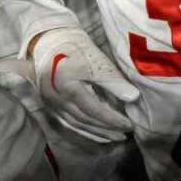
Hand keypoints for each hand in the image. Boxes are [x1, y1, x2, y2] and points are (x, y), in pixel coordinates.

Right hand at [30, 26, 140, 143]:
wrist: (50, 41)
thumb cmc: (77, 48)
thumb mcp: (98, 61)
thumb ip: (114, 82)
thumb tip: (133, 98)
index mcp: (67, 85)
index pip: (93, 109)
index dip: (112, 119)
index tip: (129, 125)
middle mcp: (54, 97)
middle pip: (83, 120)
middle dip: (105, 129)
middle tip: (124, 135)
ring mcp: (49, 102)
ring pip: (73, 124)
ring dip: (94, 133)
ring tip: (113, 138)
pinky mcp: (47, 104)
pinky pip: (65, 123)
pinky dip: (81, 130)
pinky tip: (95, 134)